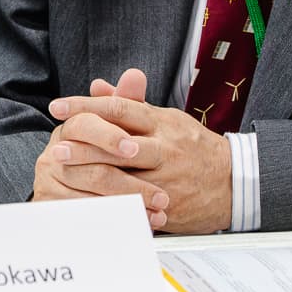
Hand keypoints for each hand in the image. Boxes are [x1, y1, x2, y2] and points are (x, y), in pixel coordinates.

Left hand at [44, 85, 231, 234]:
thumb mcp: (165, 119)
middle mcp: (164, 147)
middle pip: (118, 143)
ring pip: (124, 176)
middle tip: (57, 149)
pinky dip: (112, 205)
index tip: (57, 107)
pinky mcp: (169, 205)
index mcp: (161, 122)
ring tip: (66, 175)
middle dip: (84, 146)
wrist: (234, 181)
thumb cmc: (194, 147)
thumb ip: (130, 104)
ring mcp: (167, 177)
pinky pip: (136, 205)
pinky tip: (89, 204)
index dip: (85, 106)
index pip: (119, 107)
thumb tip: (98, 86)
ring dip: (92, 176)